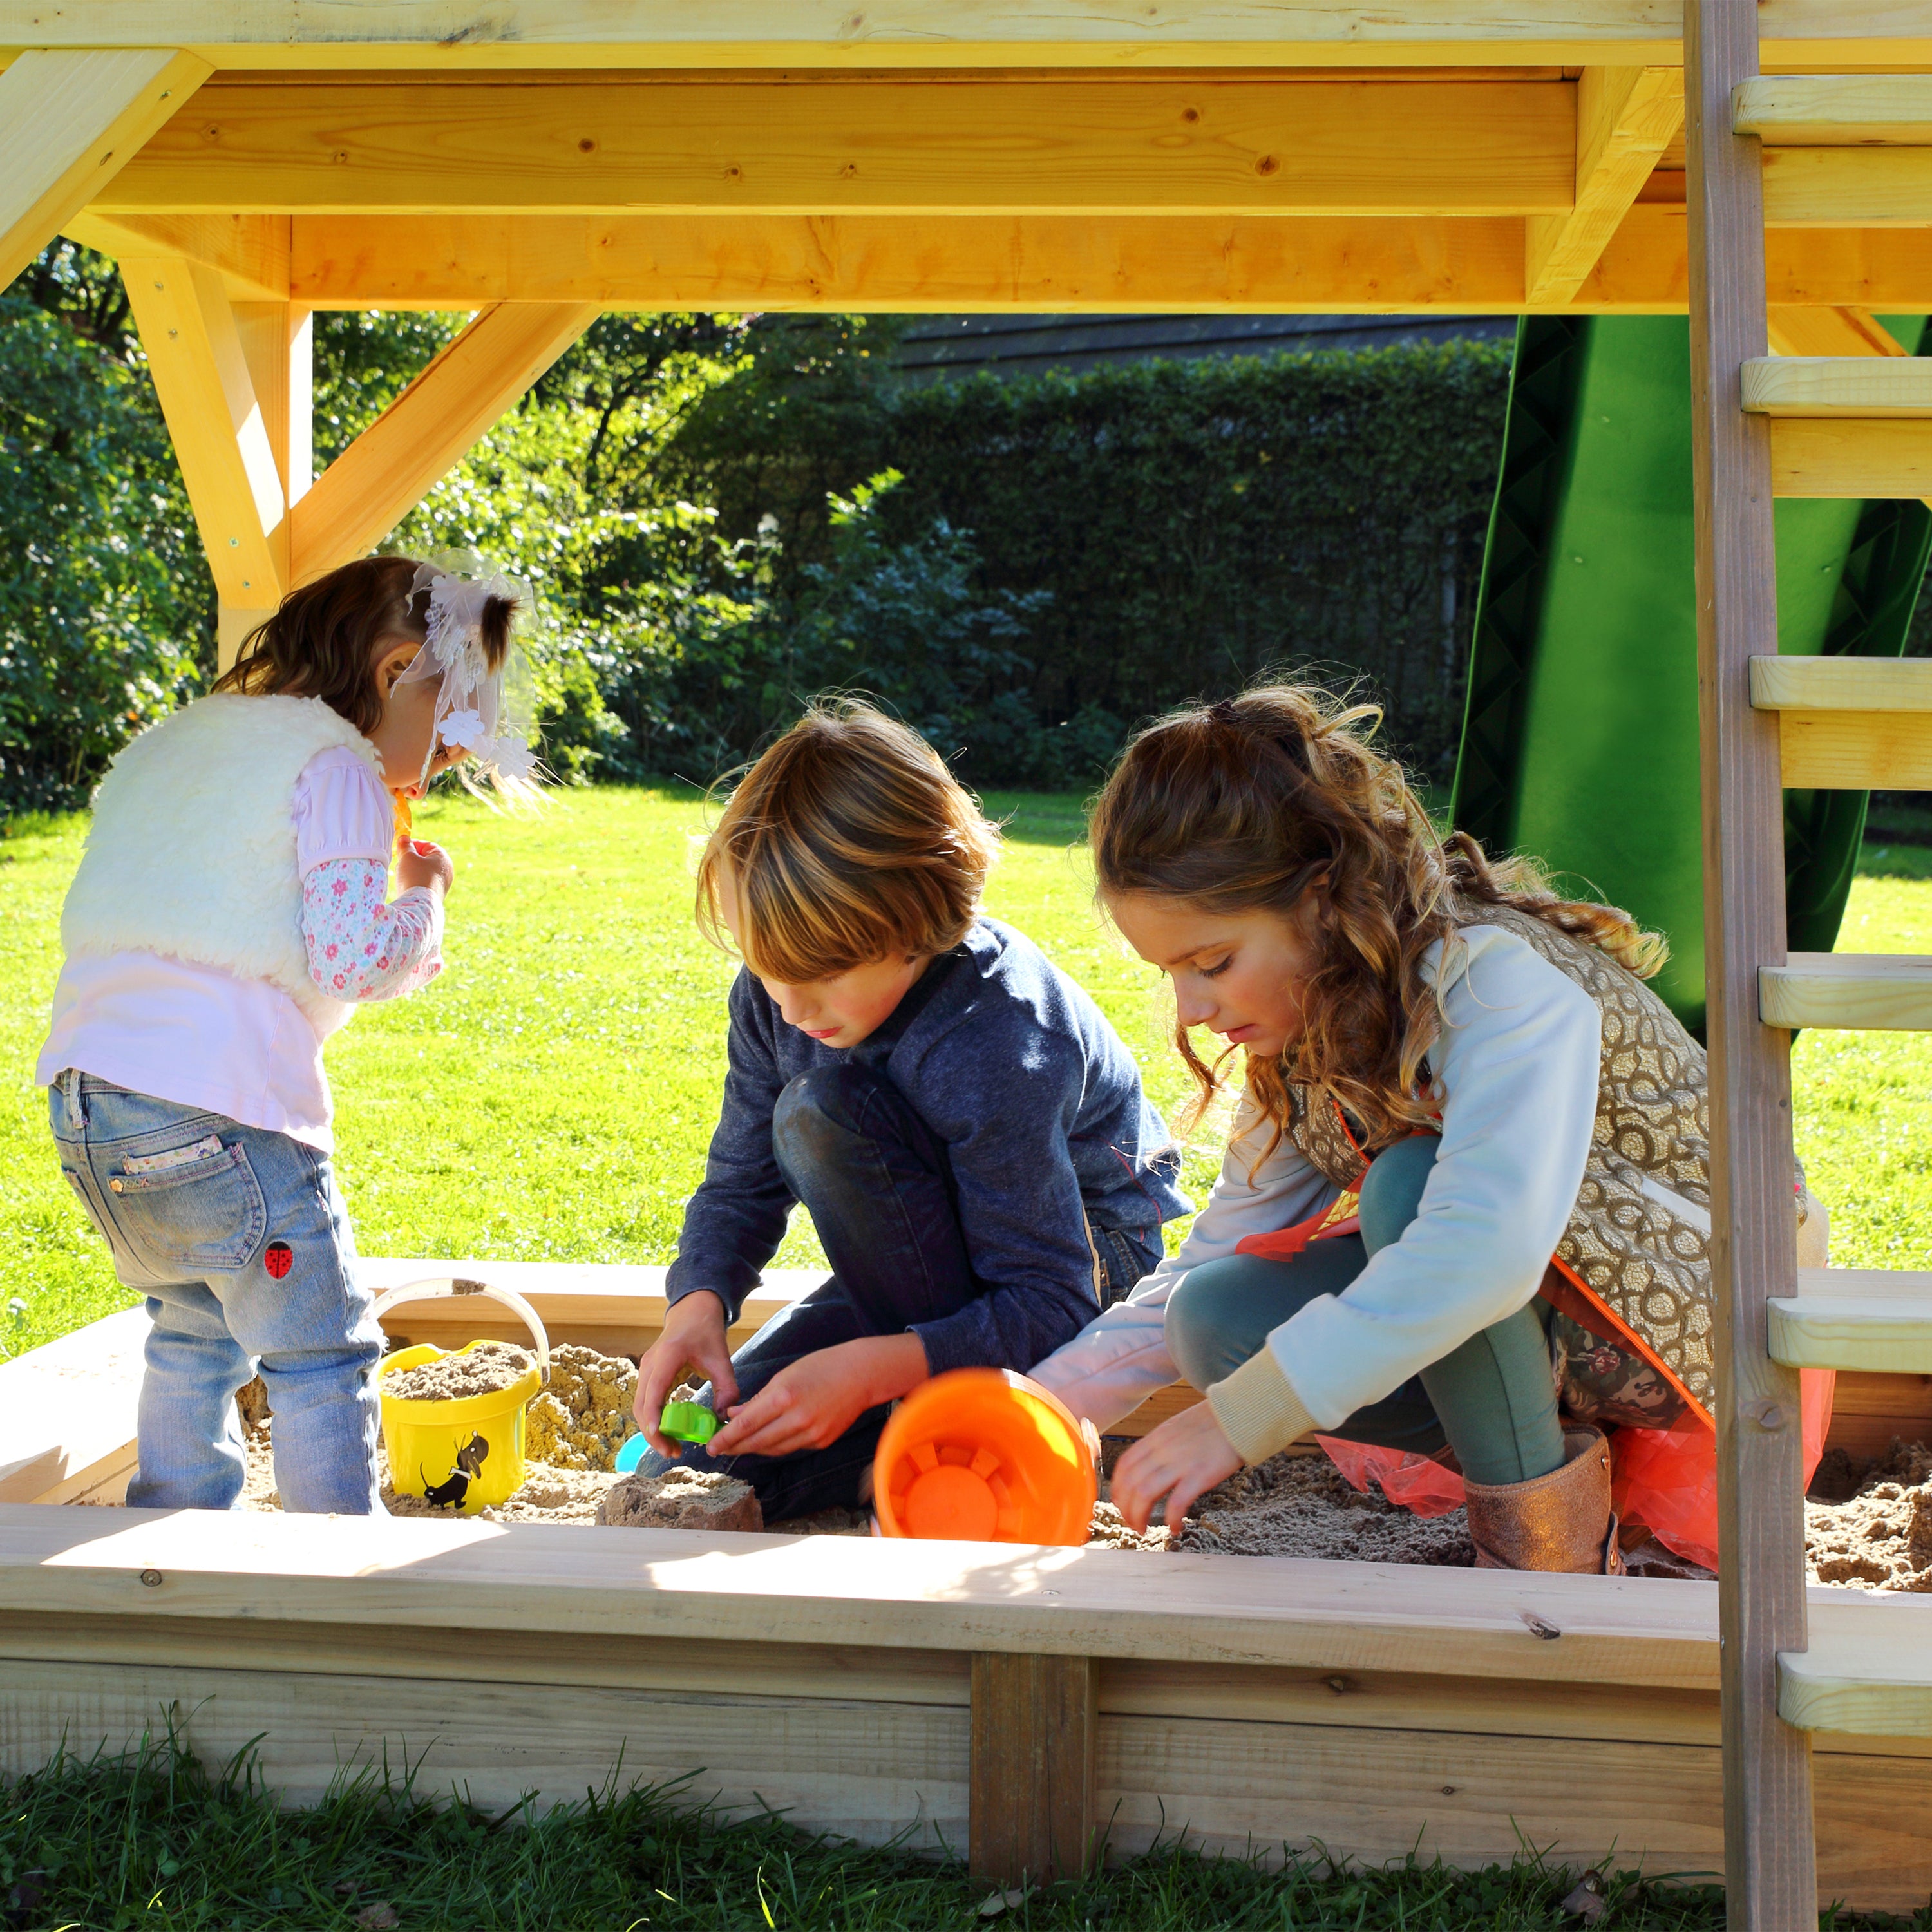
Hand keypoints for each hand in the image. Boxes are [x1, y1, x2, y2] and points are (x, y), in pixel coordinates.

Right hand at [396, 838, 454, 895]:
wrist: (419, 904)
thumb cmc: (415, 877)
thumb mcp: (407, 857)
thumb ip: (405, 846)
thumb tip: (404, 838)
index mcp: (443, 858)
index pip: (428, 845)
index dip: (413, 844)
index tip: (401, 848)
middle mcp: (447, 871)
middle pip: (426, 858)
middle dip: (411, 858)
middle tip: (400, 861)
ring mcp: (443, 883)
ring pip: (424, 871)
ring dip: (411, 870)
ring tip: (402, 874)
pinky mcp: (436, 894)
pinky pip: (424, 882)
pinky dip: (415, 881)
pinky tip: (406, 885)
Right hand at [635, 1291, 737, 1455]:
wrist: (692, 1312)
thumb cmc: (707, 1334)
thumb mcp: (722, 1359)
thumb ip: (727, 1388)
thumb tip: (723, 1418)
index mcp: (668, 1356)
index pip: (654, 1390)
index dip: (654, 1415)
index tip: (659, 1436)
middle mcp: (650, 1363)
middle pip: (641, 1405)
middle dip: (653, 1432)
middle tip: (672, 1453)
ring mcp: (645, 1369)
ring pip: (639, 1406)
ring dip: (651, 1429)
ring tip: (672, 1448)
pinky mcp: (647, 1375)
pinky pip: (644, 1402)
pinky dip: (652, 1419)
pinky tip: (668, 1432)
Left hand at [708, 1333, 927, 1459]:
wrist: (861, 1374)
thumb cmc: (821, 1367)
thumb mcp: (784, 1376)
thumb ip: (758, 1400)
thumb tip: (734, 1417)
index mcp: (784, 1396)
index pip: (746, 1425)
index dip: (726, 1438)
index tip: (711, 1446)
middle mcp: (797, 1419)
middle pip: (757, 1443)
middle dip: (735, 1447)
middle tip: (719, 1450)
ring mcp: (811, 1433)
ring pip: (773, 1449)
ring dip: (754, 1448)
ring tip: (740, 1445)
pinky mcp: (822, 1441)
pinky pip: (792, 1448)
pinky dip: (776, 1445)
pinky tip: (768, 1439)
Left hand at [1110, 1401, 1243, 1535]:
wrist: (1238, 1414)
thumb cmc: (1211, 1422)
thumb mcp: (1176, 1427)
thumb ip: (1161, 1445)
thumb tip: (1150, 1466)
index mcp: (1156, 1438)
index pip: (1124, 1466)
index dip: (1117, 1489)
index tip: (1121, 1503)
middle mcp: (1162, 1450)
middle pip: (1130, 1484)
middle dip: (1126, 1509)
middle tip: (1132, 1523)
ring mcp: (1180, 1463)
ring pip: (1145, 1494)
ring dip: (1139, 1516)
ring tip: (1144, 1529)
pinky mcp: (1200, 1475)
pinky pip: (1177, 1502)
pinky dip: (1171, 1519)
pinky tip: (1174, 1528)